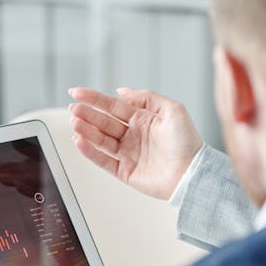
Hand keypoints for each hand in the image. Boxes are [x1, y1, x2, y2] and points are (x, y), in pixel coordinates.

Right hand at [69, 87, 202, 199]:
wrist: (192, 174)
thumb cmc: (188, 143)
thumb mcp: (173, 109)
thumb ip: (146, 98)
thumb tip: (122, 92)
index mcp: (142, 120)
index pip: (113, 106)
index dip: (94, 99)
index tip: (77, 93)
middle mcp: (133, 135)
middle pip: (104, 122)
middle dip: (88, 114)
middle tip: (74, 109)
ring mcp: (128, 154)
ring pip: (101, 140)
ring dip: (86, 131)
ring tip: (75, 123)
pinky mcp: (125, 172)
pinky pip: (103, 160)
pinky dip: (90, 152)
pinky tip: (80, 141)